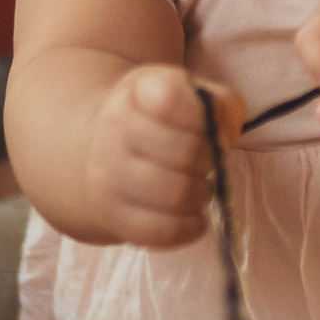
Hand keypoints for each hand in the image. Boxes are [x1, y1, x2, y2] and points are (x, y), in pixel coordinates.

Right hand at [80, 61, 229, 247]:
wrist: (96, 149)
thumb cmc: (159, 121)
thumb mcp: (190, 95)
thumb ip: (221, 106)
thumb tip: (224, 139)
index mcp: (140, 88)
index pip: (172, 96)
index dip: (201, 114)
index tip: (202, 123)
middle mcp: (116, 126)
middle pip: (185, 151)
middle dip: (209, 160)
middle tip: (206, 162)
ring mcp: (107, 172)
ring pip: (176, 195)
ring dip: (201, 195)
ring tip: (198, 187)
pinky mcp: (110, 214)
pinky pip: (161, 231)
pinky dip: (189, 228)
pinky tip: (193, 217)